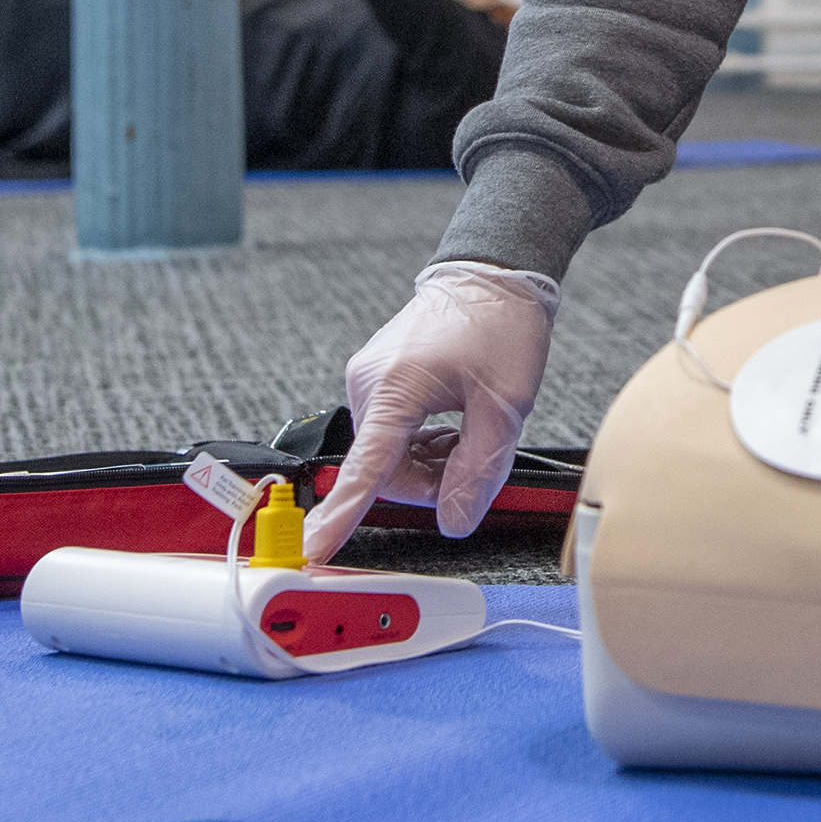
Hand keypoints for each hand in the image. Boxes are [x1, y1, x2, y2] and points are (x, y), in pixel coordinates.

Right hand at [302, 261, 559, 554]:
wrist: (494, 271)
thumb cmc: (501, 325)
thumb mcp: (506, 404)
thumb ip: (478, 469)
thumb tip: (454, 521)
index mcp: (395, 388)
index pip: (365, 469)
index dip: (342, 516)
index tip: (314, 550)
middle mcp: (368, 383)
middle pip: (385, 470)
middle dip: (429, 482)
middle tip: (473, 464)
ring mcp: (369, 379)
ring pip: (389, 455)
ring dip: (429, 462)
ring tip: (469, 434)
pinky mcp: (378, 378)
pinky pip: (391, 432)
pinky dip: (422, 442)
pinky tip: (453, 427)